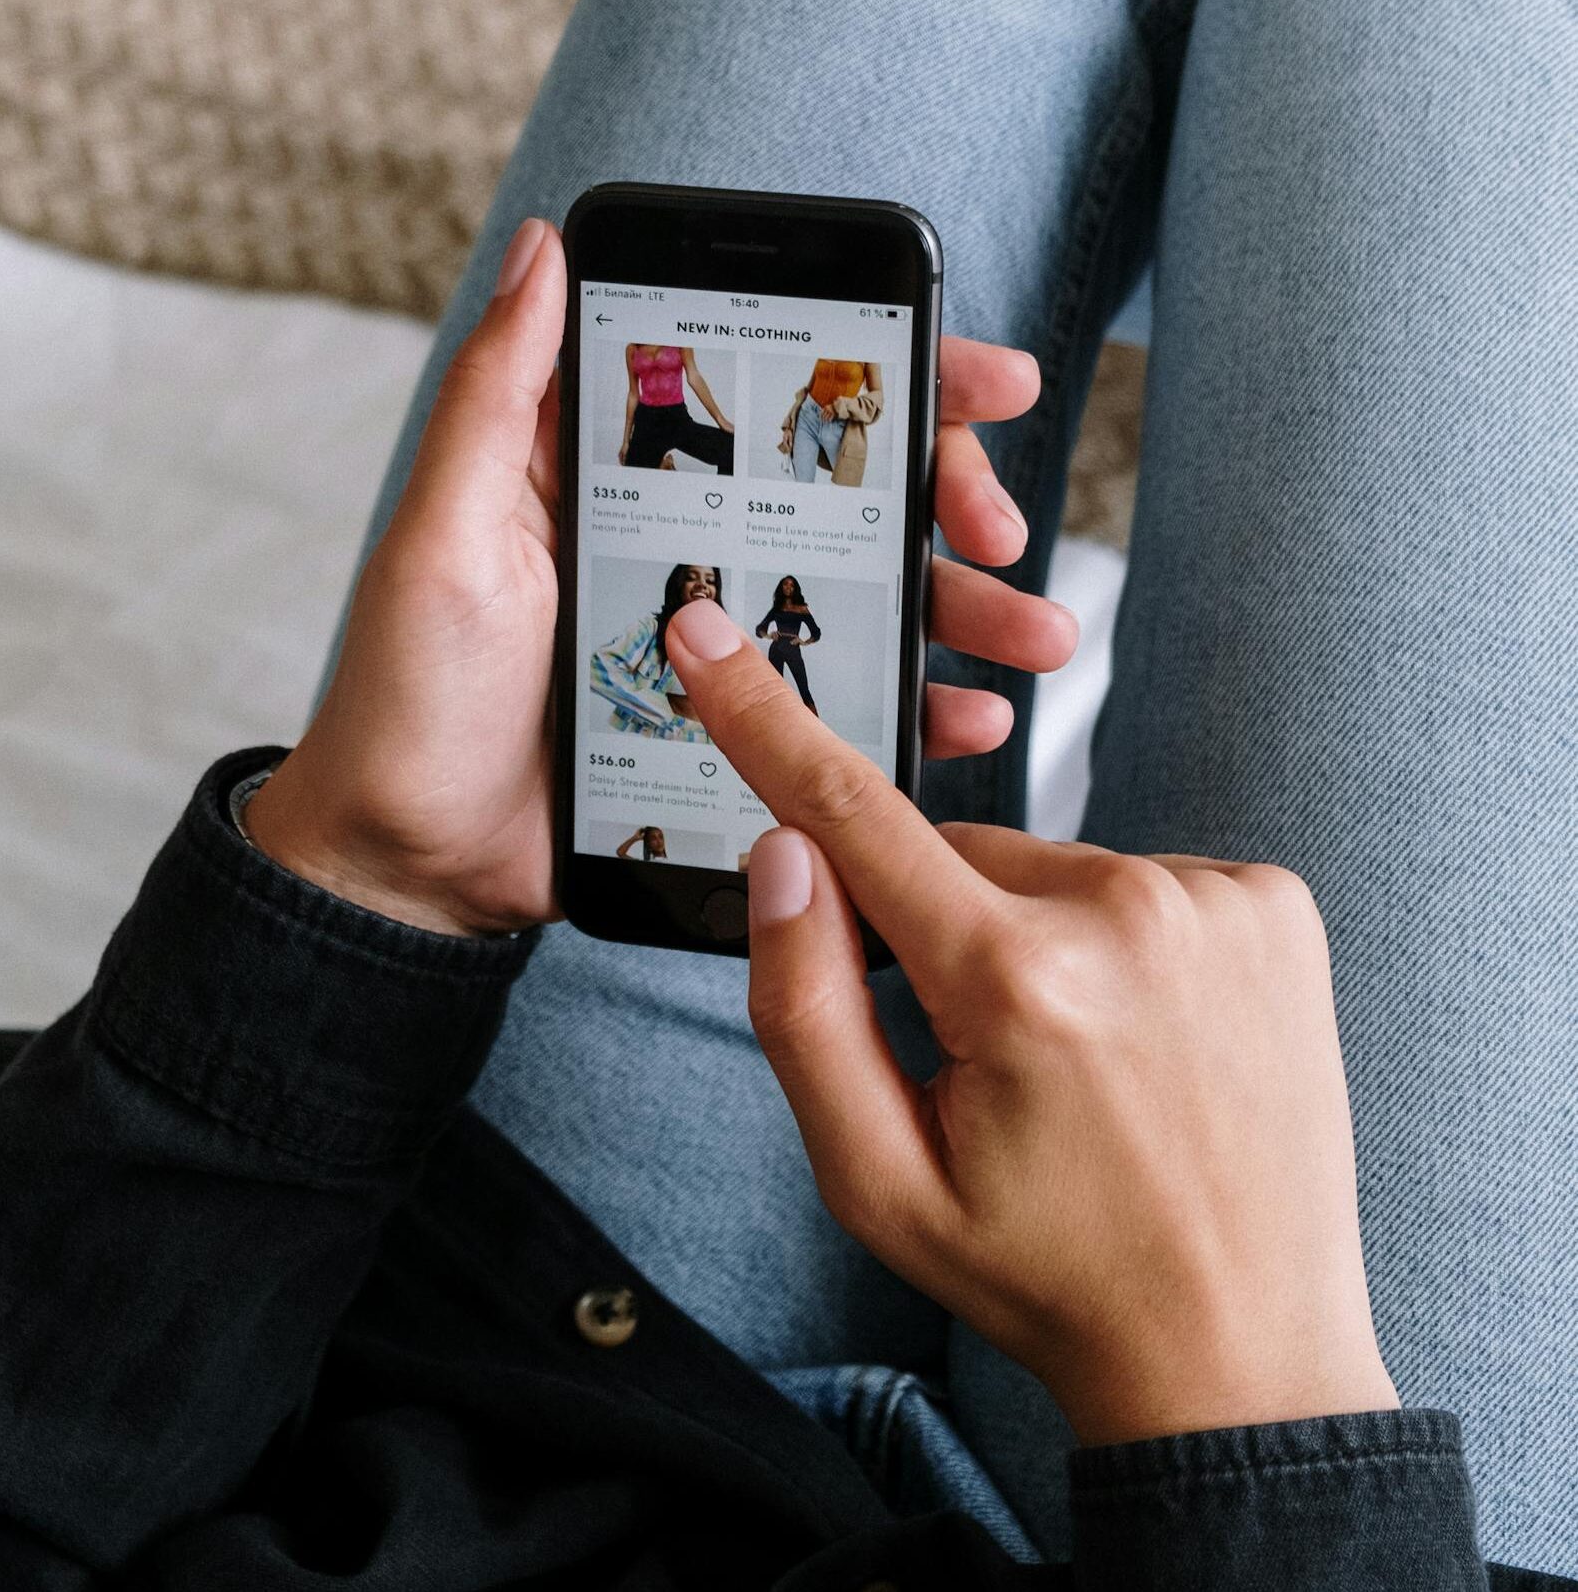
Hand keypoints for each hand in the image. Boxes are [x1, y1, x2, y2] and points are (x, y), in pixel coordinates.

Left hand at [248, 216, 1072, 935]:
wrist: (411, 860)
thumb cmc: (410, 692)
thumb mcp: (446, 534)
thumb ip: (498, 399)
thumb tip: (543, 246)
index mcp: (629, 485)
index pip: (772, 402)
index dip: (885, 378)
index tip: (979, 376)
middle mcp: (692, 551)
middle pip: (849, 498)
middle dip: (951, 499)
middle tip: (1002, 531)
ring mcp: (725, 647)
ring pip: (869, 604)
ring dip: (966, 611)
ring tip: (1037, 634)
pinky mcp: (740, 734)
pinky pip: (846, 710)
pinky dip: (917, 712)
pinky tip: (967, 718)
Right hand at [665, 603, 1399, 1446]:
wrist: (1239, 1350)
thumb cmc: (1040, 1269)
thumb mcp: (875, 1178)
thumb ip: (801, 1007)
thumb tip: (784, 854)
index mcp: (1015, 984)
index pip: (853, 817)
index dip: (764, 720)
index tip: (708, 633)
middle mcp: (1128, 912)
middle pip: (955, 855)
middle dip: (934, 926)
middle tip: (977, 1055)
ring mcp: (1218, 901)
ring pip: (1048, 867)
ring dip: (1030, 934)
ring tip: (1078, 1062)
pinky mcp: (1275, 905)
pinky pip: (1139, 881)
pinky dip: (1115, 937)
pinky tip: (1144, 1035)